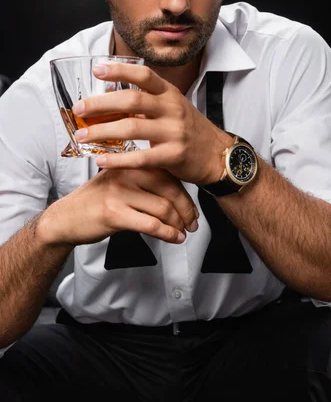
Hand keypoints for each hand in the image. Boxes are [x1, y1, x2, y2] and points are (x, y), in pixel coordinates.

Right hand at [39, 167, 198, 246]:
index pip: (168, 176)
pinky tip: (174, 238)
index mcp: (131, 163)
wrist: (66, 218)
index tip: (193, 210)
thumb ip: (145, 182)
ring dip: (178, 224)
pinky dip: (167, 233)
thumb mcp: (121, 182)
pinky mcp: (114, 212)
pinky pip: (151, 224)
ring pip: (163, 208)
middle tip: (193, 224)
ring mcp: (120, 192)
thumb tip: (180, 195)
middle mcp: (126, 173)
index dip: (186, 195)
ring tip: (183, 233)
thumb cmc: (97, 202)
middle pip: (170, 190)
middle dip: (186, 210)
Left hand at [72, 63, 233, 184]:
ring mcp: (174, 132)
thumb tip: (109, 99)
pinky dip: (118, 160)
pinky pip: (141, 158)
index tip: (97, 70)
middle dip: (101, 104)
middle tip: (79, 108)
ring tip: (82, 136)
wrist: (218, 155)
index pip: (144, 75)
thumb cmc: (190, 131)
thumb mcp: (172, 109)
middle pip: (132, 99)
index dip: (120, 70)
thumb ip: (146, 103)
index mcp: (170, 94)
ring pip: (132, 128)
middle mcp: (172, 109)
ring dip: (102, 132)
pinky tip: (101, 161)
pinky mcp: (174, 156)